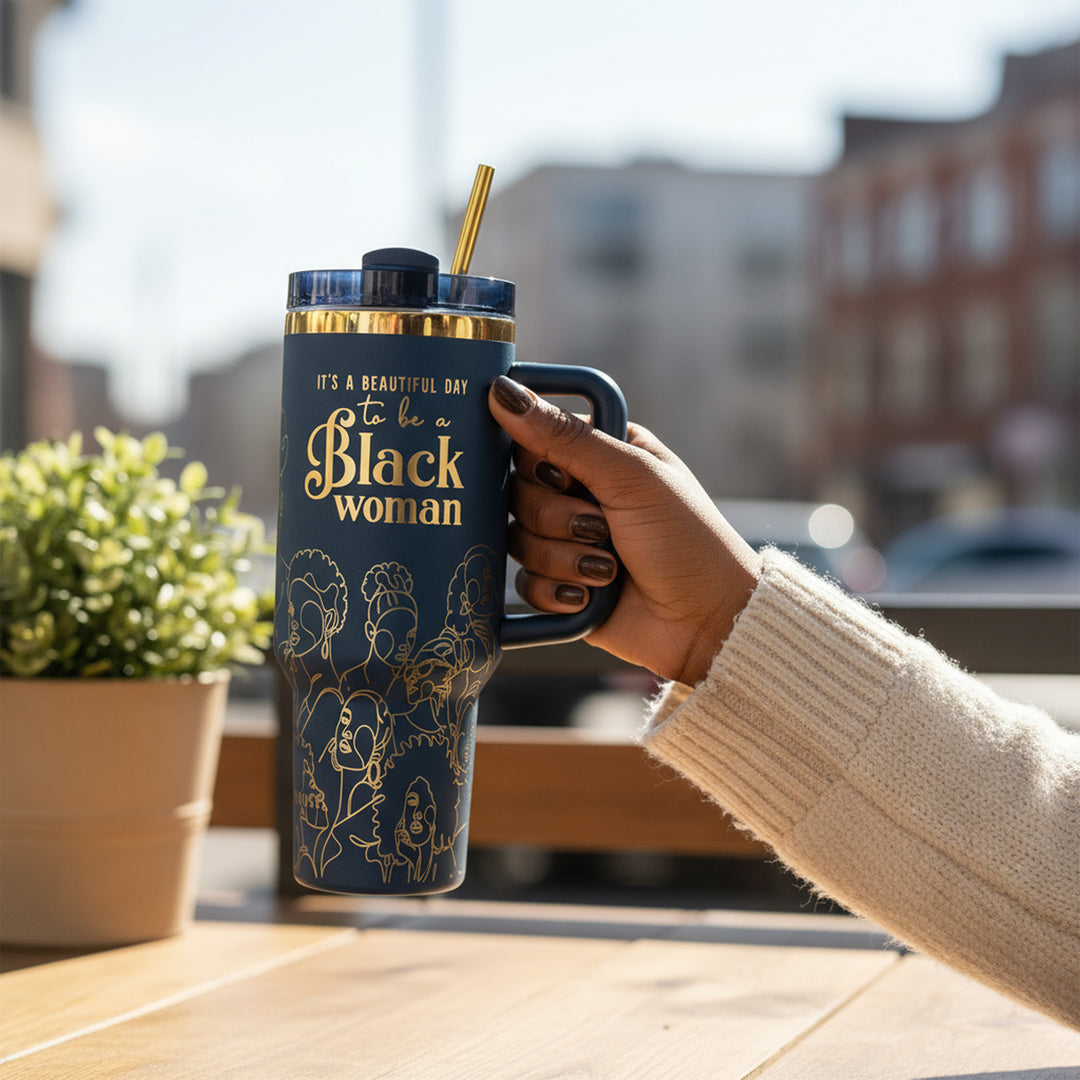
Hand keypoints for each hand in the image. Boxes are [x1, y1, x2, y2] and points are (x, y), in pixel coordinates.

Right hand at [489, 376, 762, 685]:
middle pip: (518, 493)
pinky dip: (557, 592)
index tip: (564, 478)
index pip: (532, 440)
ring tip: (608, 568)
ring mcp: (569, 541)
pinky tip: (591, 596)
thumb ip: (565, 436)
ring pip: (518, 539)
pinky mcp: (562, 585)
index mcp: (601, 454)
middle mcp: (581, 493)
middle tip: (601, 528)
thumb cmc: (687, 539)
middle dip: (557, 518)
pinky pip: (525, 584)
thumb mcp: (630, 477)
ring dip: (563, 558)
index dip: (536, 462)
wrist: (708, 622)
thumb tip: (501, 391)